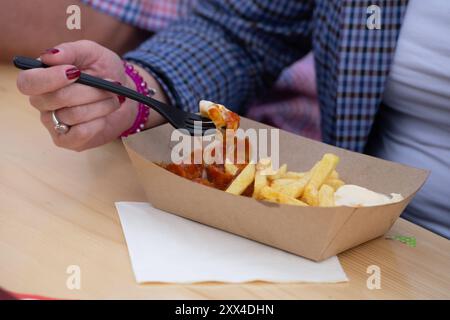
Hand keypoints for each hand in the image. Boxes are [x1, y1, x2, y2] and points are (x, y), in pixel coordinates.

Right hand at [16, 40, 166, 150]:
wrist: (124, 96)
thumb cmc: (104, 72)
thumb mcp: (92, 53)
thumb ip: (71, 51)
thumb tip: (49, 56)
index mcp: (41, 78)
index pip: (27, 82)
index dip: (49, 79)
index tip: (75, 72)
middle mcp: (42, 102)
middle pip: (56, 98)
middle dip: (89, 91)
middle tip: (109, 85)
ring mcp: (53, 123)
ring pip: (73, 115)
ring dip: (100, 105)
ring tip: (112, 99)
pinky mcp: (67, 141)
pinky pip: (79, 134)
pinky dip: (97, 123)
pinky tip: (103, 117)